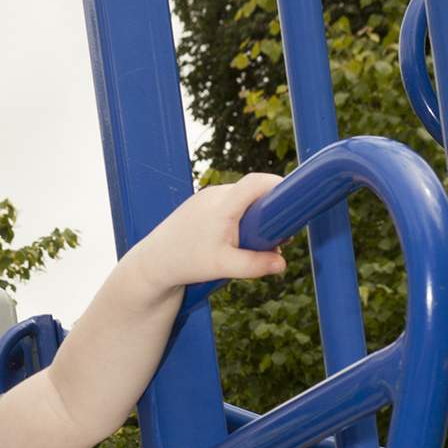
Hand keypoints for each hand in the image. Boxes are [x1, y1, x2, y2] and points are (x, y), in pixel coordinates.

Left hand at [135, 173, 287, 296]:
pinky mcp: (202, 204)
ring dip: (255, 217)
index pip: (257, 182)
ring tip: (254, 244)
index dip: (279, 185)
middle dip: (270, 211)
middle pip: (254, 192)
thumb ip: (255, 265)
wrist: (154, 261)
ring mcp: (208, 197)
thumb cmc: (186, 262)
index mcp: (223, 204)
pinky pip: (230, 205)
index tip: (294, 200)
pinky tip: (238, 240)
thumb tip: (282, 264)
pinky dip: (240, 219)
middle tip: (278, 237)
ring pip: (243, 200)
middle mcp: (216, 194)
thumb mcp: (223, 266)